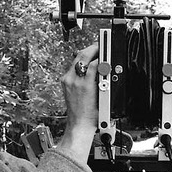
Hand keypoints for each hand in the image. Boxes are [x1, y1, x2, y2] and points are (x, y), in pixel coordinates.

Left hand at [57, 44, 98, 161]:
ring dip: (86, 54)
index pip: (93, 62)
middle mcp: (74, 81)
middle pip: (82, 56)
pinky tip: (87, 63)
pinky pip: (73, 67)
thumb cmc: (92, 116)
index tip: (107, 50)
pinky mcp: (65, 82)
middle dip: (92, 49)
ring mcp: (68, 81)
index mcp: (84, 85)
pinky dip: (81, 62)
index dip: (101, 54)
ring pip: (77, 59)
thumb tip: (105, 66)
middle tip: (101, 47)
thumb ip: (103, 79)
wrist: (80, 124)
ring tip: (95, 52)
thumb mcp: (103, 96)